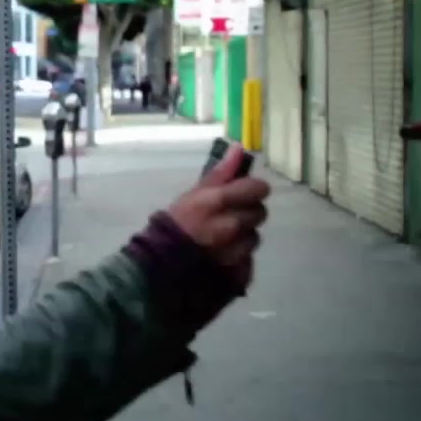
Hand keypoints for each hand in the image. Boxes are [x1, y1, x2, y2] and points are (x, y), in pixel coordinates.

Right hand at [166, 144, 270, 287]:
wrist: (161, 266)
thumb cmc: (176, 224)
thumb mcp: (193, 195)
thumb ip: (220, 174)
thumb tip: (240, 148)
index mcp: (220, 202)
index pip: (258, 188)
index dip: (253, 189)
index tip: (244, 192)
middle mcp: (233, 226)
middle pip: (260, 212)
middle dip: (247, 213)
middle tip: (229, 217)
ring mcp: (238, 251)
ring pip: (254, 237)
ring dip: (243, 236)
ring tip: (223, 239)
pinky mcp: (240, 271)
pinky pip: (249, 258)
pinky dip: (239, 257)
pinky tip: (223, 256)